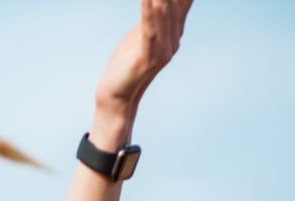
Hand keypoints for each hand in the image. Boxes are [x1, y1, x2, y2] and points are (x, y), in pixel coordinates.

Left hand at [95, 0, 191, 114]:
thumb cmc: (126, 64)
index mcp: (174, 31)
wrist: (116, 97)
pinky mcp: (148, 57)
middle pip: (178, 2)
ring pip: (165, 12)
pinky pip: (150, 28)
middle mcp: (174, 38)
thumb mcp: (141, 34)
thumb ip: (153, 17)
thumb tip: (158, 0)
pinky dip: (149, 10)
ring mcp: (163, 49)